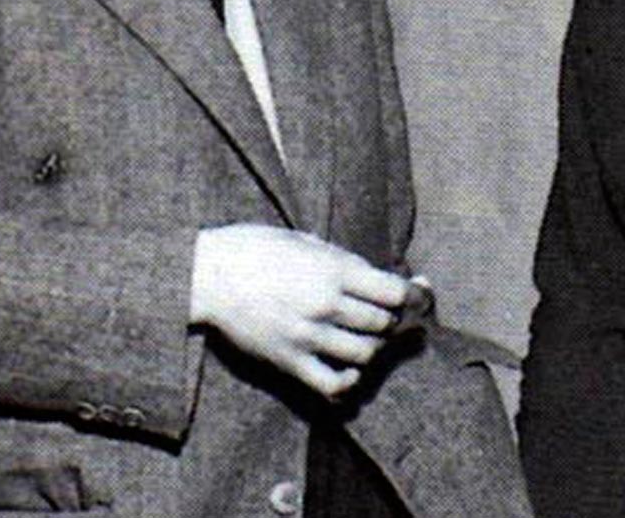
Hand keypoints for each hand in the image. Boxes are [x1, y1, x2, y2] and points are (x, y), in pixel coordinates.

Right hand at [190, 224, 409, 397]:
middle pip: (383, 324)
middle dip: (391, 318)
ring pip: (365, 354)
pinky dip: (349, 380)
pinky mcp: (290, 361)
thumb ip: (340, 259)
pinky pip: (333, 384)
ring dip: (372, 346)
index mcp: (332, 270)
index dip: (412, 294)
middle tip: (386, 312)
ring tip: (364, 336)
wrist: (208, 275)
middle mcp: (326, 305)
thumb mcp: (303, 239)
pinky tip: (348, 368)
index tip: (416, 293)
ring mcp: (308, 337)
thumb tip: (372, 273)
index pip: (393, 291)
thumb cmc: (253, 248)